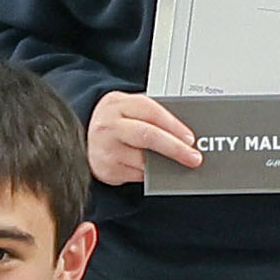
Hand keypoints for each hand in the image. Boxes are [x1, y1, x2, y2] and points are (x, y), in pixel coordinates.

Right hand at [87, 90, 203, 189]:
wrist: (85, 139)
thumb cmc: (115, 123)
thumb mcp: (129, 110)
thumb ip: (151, 117)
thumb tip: (184, 134)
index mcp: (118, 104)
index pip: (151, 112)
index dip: (174, 125)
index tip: (190, 138)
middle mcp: (109, 125)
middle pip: (147, 136)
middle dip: (174, 148)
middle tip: (193, 157)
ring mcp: (105, 148)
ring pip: (143, 160)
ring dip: (165, 164)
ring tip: (180, 165)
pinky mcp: (106, 169)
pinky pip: (137, 175)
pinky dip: (150, 174)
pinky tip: (156, 170)